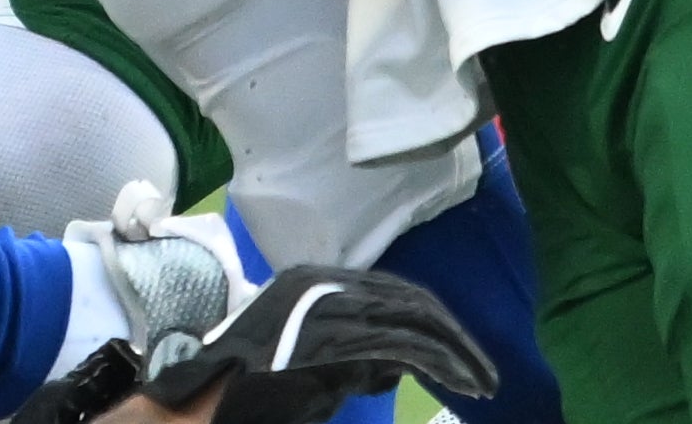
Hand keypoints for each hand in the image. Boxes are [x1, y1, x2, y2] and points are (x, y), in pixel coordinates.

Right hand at [23, 270, 496, 423]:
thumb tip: (397, 362)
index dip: (434, 324)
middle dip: (453, 339)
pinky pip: (403, 344)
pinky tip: (460, 384)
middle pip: (410, 301)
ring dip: (455, 354)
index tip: (461, 358)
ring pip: (413, 319)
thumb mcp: (313, 368)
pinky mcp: (335, 337)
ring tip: (480, 384)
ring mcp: (329, 307)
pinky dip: (440, 363)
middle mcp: (325, 285)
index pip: (392, 293)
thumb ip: (353, 358)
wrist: (208, 406)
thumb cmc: (250, 394)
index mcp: (316, 285)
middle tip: (483, 375)